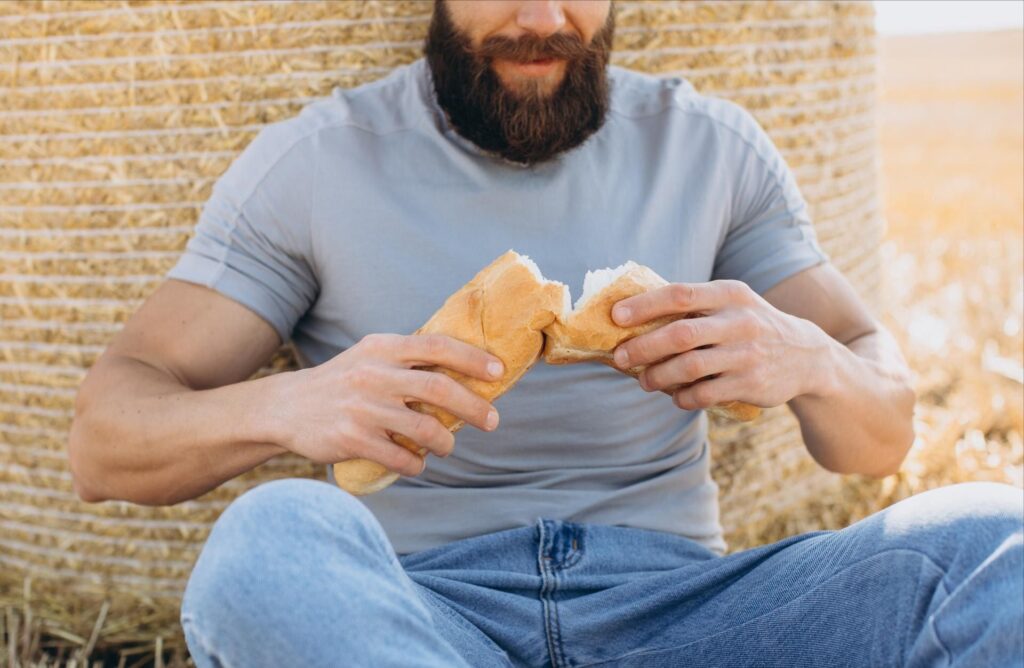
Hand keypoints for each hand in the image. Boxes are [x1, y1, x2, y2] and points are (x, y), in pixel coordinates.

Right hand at [268, 333, 502, 475]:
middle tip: (492, 420)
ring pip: (424, 429)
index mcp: (383, 348)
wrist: (286, 407)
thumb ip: (409, 359)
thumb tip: (466, 369)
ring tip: (448, 445)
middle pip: (439, 389)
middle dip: (474, 407)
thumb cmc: (344, 382)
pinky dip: (416, 464)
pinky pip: (400, 457)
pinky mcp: (352, 439)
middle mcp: (374, 374)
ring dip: (446, 442)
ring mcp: (363, 408)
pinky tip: (418, 463)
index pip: (436, 347)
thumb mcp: (371, 357)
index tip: (499, 371)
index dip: (472, 358)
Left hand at [610, 280, 828, 411]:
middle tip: (620, 357)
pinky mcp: (750, 384)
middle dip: (643, 347)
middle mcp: (740, 322)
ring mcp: (747, 354)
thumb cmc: (750, 326)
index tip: (616, 317)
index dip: (644, 306)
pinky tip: (675, 396)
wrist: (807, 356)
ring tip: (643, 380)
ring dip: (657, 376)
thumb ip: (693, 306)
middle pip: (680, 334)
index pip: (680, 295)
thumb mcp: (732, 303)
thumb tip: (633, 314)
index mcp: (730, 294)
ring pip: (689, 368)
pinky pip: (704, 394)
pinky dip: (682, 397)